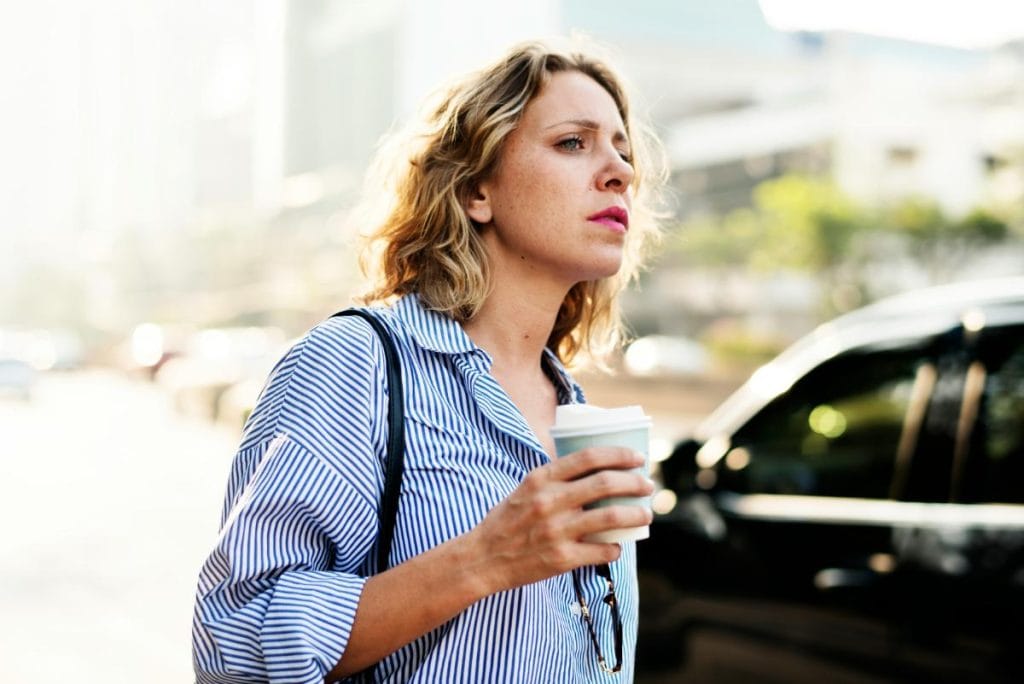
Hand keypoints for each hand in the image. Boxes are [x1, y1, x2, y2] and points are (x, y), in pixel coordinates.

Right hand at [464, 446, 653, 595]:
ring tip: (645, 514)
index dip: (619, 455)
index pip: (588, 457)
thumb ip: (555, 477)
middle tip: (647, 485)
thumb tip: (595, 467)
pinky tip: (617, 546)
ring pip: (611, 517)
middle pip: (606, 484)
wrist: (483, 558)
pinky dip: (615, 548)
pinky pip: (602, 551)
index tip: (637, 457)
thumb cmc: (508, 520)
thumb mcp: (526, 488)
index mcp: (541, 479)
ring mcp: (557, 531)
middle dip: (635, 482)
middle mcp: (550, 502)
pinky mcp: (561, 558)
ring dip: (636, 514)